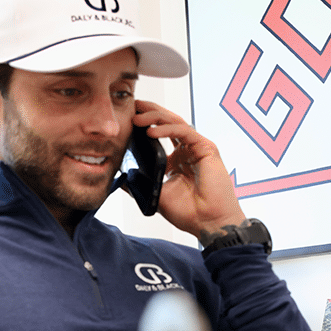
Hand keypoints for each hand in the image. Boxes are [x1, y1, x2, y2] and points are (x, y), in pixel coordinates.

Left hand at [132, 100, 245, 242]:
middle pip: (167, 122)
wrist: (209, 223)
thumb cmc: (189, 212)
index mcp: (177, 160)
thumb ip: (142, 183)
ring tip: (136, 118)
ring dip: (155, 118)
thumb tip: (121, 177)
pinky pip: (184, 132)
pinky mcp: (206, 148)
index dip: (145, 124)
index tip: (127, 119)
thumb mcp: (157, 195)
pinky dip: (167, 129)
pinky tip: (152, 132)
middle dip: (149, 112)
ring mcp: (197, 148)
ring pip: (175, 122)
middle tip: (131, 107)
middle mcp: (188, 150)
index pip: (160, 133)